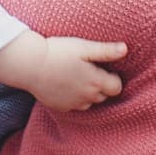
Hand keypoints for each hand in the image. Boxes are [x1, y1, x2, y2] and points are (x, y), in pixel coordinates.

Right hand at [0, 31, 126, 111]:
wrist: (29, 64)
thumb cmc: (58, 52)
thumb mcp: (84, 47)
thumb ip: (106, 51)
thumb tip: (125, 49)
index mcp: (96, 82)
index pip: (117, 87)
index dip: (114, 77)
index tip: (104, 67)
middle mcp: (87, 97)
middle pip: (104, 96)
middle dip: (102, 85)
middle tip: (91, 70)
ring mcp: (73, 104)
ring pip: (89, 102)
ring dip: (89, 92)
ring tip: (78, 76)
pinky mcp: (60, 107)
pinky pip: (74, 105)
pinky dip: (74, 97)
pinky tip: (66, 83)